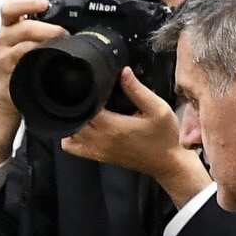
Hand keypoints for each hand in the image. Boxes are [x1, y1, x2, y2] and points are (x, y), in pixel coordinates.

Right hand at [0, 0, 68, 170]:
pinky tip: (48, 56)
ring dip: (43, 33)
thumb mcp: (30, 49)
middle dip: (39, 15)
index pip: (11, 7)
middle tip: (60, 28)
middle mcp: (4, 37)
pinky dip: (36, 52)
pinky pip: (21, 55)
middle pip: (13, 14)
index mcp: (11, 28)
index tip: (44, 5)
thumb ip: (44, 35)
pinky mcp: (6, 67)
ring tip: (61, 38)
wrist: (8, 102)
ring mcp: (3, 51)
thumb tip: (71, 25)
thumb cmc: (21, 73)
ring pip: (20, 33)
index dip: (26, 2)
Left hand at [61, 67, 211, 206]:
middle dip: (78, 105)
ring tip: (86, 109)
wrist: (166, 163)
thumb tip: (123, 72)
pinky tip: (83, 126)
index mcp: (113, 126)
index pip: (85, 107)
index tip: (92, 86)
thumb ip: (138, 90)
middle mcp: (100, 139)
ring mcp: (96, 150)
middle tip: (90, 96)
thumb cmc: (163, 136)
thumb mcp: (157, 108)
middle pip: (74, 119)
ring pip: (69, 132)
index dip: (86, 94)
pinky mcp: (96, 156)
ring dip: (73, 119)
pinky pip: (71, 147)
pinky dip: (70, 136)